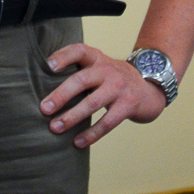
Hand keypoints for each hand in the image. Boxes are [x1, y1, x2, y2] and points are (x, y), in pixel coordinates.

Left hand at [39, 42, 167, 148]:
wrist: (150, 87)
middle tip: (44, 108)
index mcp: (98, 58)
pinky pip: (107, 122)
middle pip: (82, 80)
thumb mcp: (100, 68)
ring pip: (92, 103)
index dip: (63, 56)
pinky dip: (91, 134)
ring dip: (72, 117)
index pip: (79, 51)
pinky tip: (77, 142)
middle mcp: (108, 70)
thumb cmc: (114, 79)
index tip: (47, 66)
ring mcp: (119, 88)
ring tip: (55, 128)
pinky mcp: (128, 106)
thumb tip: (44, 87)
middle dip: (61, 95)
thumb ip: (80, 72)